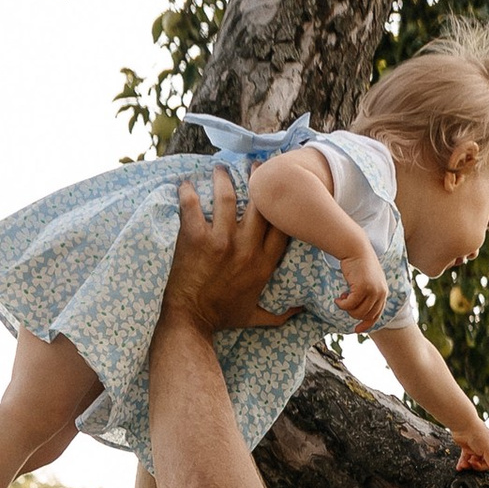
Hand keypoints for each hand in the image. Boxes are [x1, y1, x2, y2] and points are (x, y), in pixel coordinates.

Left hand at [165, 171, 292, 333]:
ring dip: (223, 177)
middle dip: (259, 180)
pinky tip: (186, 183)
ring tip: (220, 168)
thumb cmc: (222, 317)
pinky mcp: (196, 238)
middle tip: (256, 166)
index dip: (283, 203)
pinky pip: (192, 205)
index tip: (281, 189)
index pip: (282, 225)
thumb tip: (302, 311)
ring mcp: (221, 241)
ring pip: (227, 195)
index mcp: (264, 263)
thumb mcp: (257, 317)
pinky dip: (187, 191)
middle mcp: (247, 248)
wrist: (190, 321)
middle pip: (260, 203)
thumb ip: (282, 314)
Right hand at [332, 236, 387, 330]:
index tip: (357, 329)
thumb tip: (359, 312)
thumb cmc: (358, 263)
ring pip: (358, 313)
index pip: (377, 314)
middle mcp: (380, 293)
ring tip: (342, 297)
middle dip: (353, 313)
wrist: (355, 248)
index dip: (367, 324)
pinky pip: (350, 305)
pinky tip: (339, 297)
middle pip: (366, 316)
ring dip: (347, 308)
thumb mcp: (366, 280)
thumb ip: (367, 293)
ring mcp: (373, 291)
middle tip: (344, 302)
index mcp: (383, 292)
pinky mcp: (363, 289)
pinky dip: (342, 304)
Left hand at [450, 403, 488, 475]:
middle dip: (481, 466)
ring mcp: (480, 449)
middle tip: (474, 462)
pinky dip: (464, 464)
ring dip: (471, 465)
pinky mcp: (470, 449)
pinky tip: (460, 466)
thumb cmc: (478, 434)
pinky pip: (468, 461)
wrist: (463, 425)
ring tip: (467, 461)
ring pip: (478, 464)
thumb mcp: (488, 450)